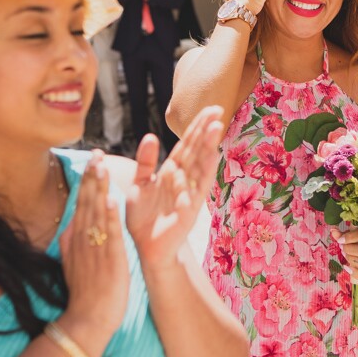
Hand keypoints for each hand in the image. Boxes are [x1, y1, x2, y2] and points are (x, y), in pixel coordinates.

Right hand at [57, 152, 128, 340]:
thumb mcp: (70, 264)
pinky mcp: (110, 260)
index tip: (92, 160)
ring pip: (98, 213)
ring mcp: (95, 249)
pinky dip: (111, 217)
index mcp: (76, 239)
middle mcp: (83, 240)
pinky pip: (110, 235)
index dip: (87, 181)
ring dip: (100, 189)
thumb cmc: (83, 294)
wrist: (86, 320)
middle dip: (92, 177)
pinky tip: (113, 200)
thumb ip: (70, 243)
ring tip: (102, 166)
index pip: (81, 203)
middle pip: (87, 202)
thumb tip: (68, 225)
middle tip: (96, 153)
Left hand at [126, 107, 223, 266]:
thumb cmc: (144, 217)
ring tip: (216, 128)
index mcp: (171, 171)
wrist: (147, 248)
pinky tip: (210, 160)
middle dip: (205, 130)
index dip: (196, 127)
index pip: (185, 144)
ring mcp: (188, 194)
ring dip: (208, 147)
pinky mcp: (188, 211)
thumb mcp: (139, 184)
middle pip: (195, 151)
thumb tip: (150, 135)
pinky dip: (202, 175)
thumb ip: (144, 162)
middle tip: (218, 109)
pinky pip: (196, 190)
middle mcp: (183, 180)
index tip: (209, 108)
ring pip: (199, 166)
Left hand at [333, 228, 357, 283]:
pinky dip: (356, 273)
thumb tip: (333, 231)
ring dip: (352, 260)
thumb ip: (345, 233)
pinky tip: (346, 267)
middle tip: (342, 247)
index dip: (351, 238)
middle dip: (351, 250)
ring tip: (344, 254)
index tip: (340, 240)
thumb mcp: (356, 233)